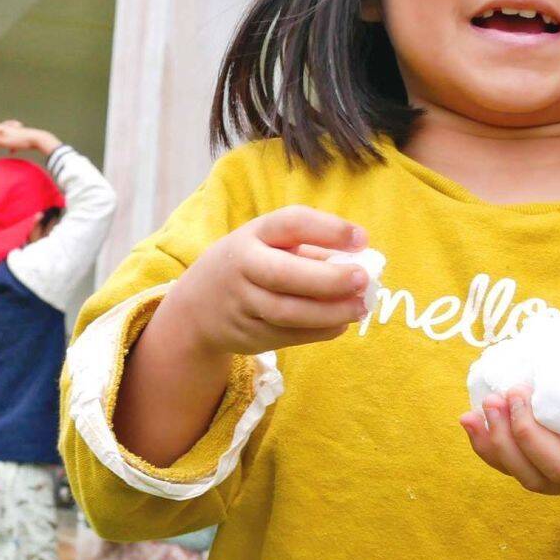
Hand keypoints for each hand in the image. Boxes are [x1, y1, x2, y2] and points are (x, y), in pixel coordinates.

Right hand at [156, 206, 369, 358]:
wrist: (196, 309)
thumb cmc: (249, 267)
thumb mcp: (269, 246)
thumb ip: (311, 250)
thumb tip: (361, 260)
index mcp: (252, 234)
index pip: (290, 224)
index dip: (328, 229)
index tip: (362, 239)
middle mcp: (241, 267)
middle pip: (284, 274)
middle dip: (329, 278)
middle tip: (363, 280)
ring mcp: (240, 304)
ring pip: (288, 312)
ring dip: (329, 312)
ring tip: (359, 308)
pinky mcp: (246, 335)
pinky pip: (288, 336)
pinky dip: (320, 331)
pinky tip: (340, 324)